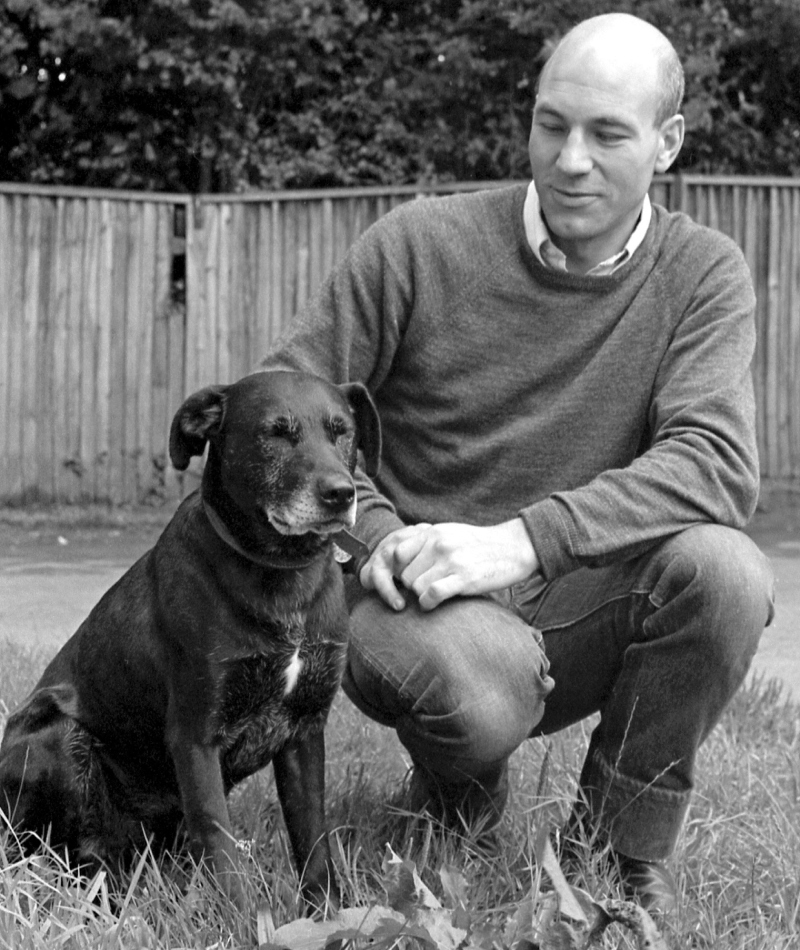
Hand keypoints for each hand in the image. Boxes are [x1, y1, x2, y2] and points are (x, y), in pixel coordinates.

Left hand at [359, 519, 539, 611]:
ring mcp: (451, 560)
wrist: (514, 547)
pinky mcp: (464, 578)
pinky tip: (435, 604)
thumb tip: (399, 557)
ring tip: (434, 595)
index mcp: (433, 532)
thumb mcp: (450, 533)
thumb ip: (426, 542)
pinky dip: (429, 604)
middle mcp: (439, 544)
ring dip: (422, 596)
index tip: (408, 578)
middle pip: (406, 575)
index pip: (397, 553)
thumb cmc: (480, 544)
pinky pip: (431, 594)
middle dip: (413, 586)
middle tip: (425, 589)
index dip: (399, 570)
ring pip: (416, 587)